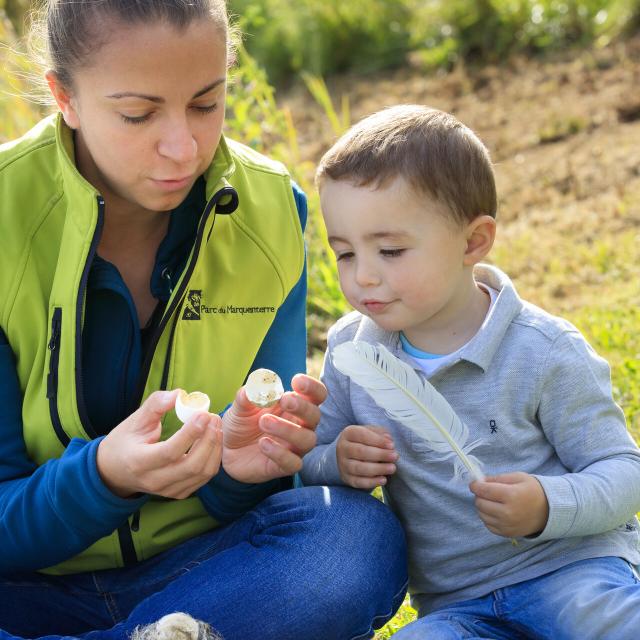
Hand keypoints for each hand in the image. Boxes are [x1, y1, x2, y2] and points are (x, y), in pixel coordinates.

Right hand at [97, 389, 222, 498]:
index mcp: (139, 462)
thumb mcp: (134, 420)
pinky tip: (212, 440)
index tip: (203, 414)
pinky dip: (212, 459)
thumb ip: (156, 405)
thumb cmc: (124, 442)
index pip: (170, 452)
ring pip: (202, 473)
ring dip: (214, 448)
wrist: (114, 471)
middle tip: (214, 418)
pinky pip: (203, 478)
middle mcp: (154, 480)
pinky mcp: (178, 492)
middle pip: (191, 466)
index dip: (190, 433)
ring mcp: (167, 490)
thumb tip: (179, 394)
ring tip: (216, 426)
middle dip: (208, 440)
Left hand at [222, 373, 325, 482]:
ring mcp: (294, 447)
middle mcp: (300, 426)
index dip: (312, 387)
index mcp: (295, 406)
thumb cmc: (241, 423)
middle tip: (284, 400)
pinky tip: (263, 444)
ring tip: (264, 422)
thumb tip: (258, 384)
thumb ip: (249, 394)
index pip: (316, 395)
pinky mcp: (284, 466)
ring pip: (307, 440)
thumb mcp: (241, 406)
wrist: (226, 450)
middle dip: (302, 407)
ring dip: (288, 429)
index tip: (296, 381)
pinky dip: (280, 453)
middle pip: (315, 416)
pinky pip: (293, 463)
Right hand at [336, 425, 397, 488]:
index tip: (392, 445)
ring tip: (392, 468)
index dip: (378, 440)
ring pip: (359, 468)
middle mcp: (342, 448)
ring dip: (378, 469)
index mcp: (348, 433)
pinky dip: (372, 482)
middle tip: (395, 456)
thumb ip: (380, 433)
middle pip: (361, 451)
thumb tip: (388, 440)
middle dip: (380, 454)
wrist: (350, 455)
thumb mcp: (371, 432)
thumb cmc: (365, 441)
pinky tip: (383, 479)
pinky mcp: (346, 478)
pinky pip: (358, 482)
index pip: (362, 435)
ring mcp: (343, 464)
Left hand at [470, 472, 548, 537]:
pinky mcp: (507, 534)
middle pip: (480, 503)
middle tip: (487, 491)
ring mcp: (507, 525)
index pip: (483, 490)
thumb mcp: (517, 477)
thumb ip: (497, 478)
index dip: (475, 485)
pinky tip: (496, 511)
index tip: (474, 483)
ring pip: (481, 514)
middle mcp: (507, 513)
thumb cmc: (533, 491)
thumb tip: (479, 481)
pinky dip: (488, 517)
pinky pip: (488, 525)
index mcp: (511, 495)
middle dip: (480, 495)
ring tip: (493, 501)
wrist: (549, 511)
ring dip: (483, 506)